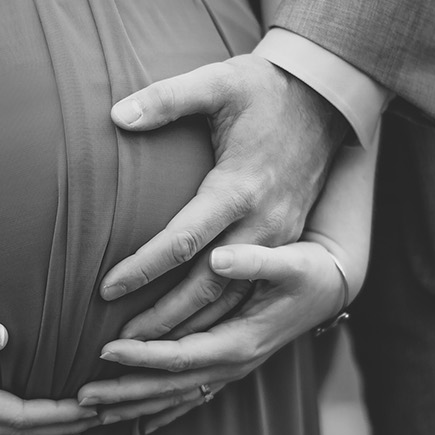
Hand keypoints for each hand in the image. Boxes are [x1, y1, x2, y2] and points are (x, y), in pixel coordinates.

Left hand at [78, 241, 349, 434]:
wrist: (332, 286)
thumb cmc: (310, 269)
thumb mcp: (290, 262)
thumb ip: (255, 262)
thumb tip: (218, 258)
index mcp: (241, 342)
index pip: (182, 356)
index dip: (143, 355)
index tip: (105, 350)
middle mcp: (234, 364)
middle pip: (170, 387)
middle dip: (125, 393)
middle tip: (80, 399)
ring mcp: (232, 370)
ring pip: (175, 397)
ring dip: (134, 405)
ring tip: (92, 415)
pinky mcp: (230, 365)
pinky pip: (190, 397)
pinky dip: (162, 410)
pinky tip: (139, 424)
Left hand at [100, 54, 345, 339]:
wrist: (328, 98)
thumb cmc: (265, 88)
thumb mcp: (218, 82)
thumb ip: (167, 98)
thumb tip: (117, 115)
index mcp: (239, 187)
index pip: (183, 240)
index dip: (142, 267)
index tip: (106, 288)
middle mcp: (262, 222)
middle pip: (207, 286)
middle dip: (163, 318)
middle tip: (118, 346)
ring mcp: (278, 236)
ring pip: (230, 298)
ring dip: (188, 328)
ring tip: (144, 353)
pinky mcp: (284, 241)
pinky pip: (246, 291)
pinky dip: (216, 319)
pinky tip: (187, 336)